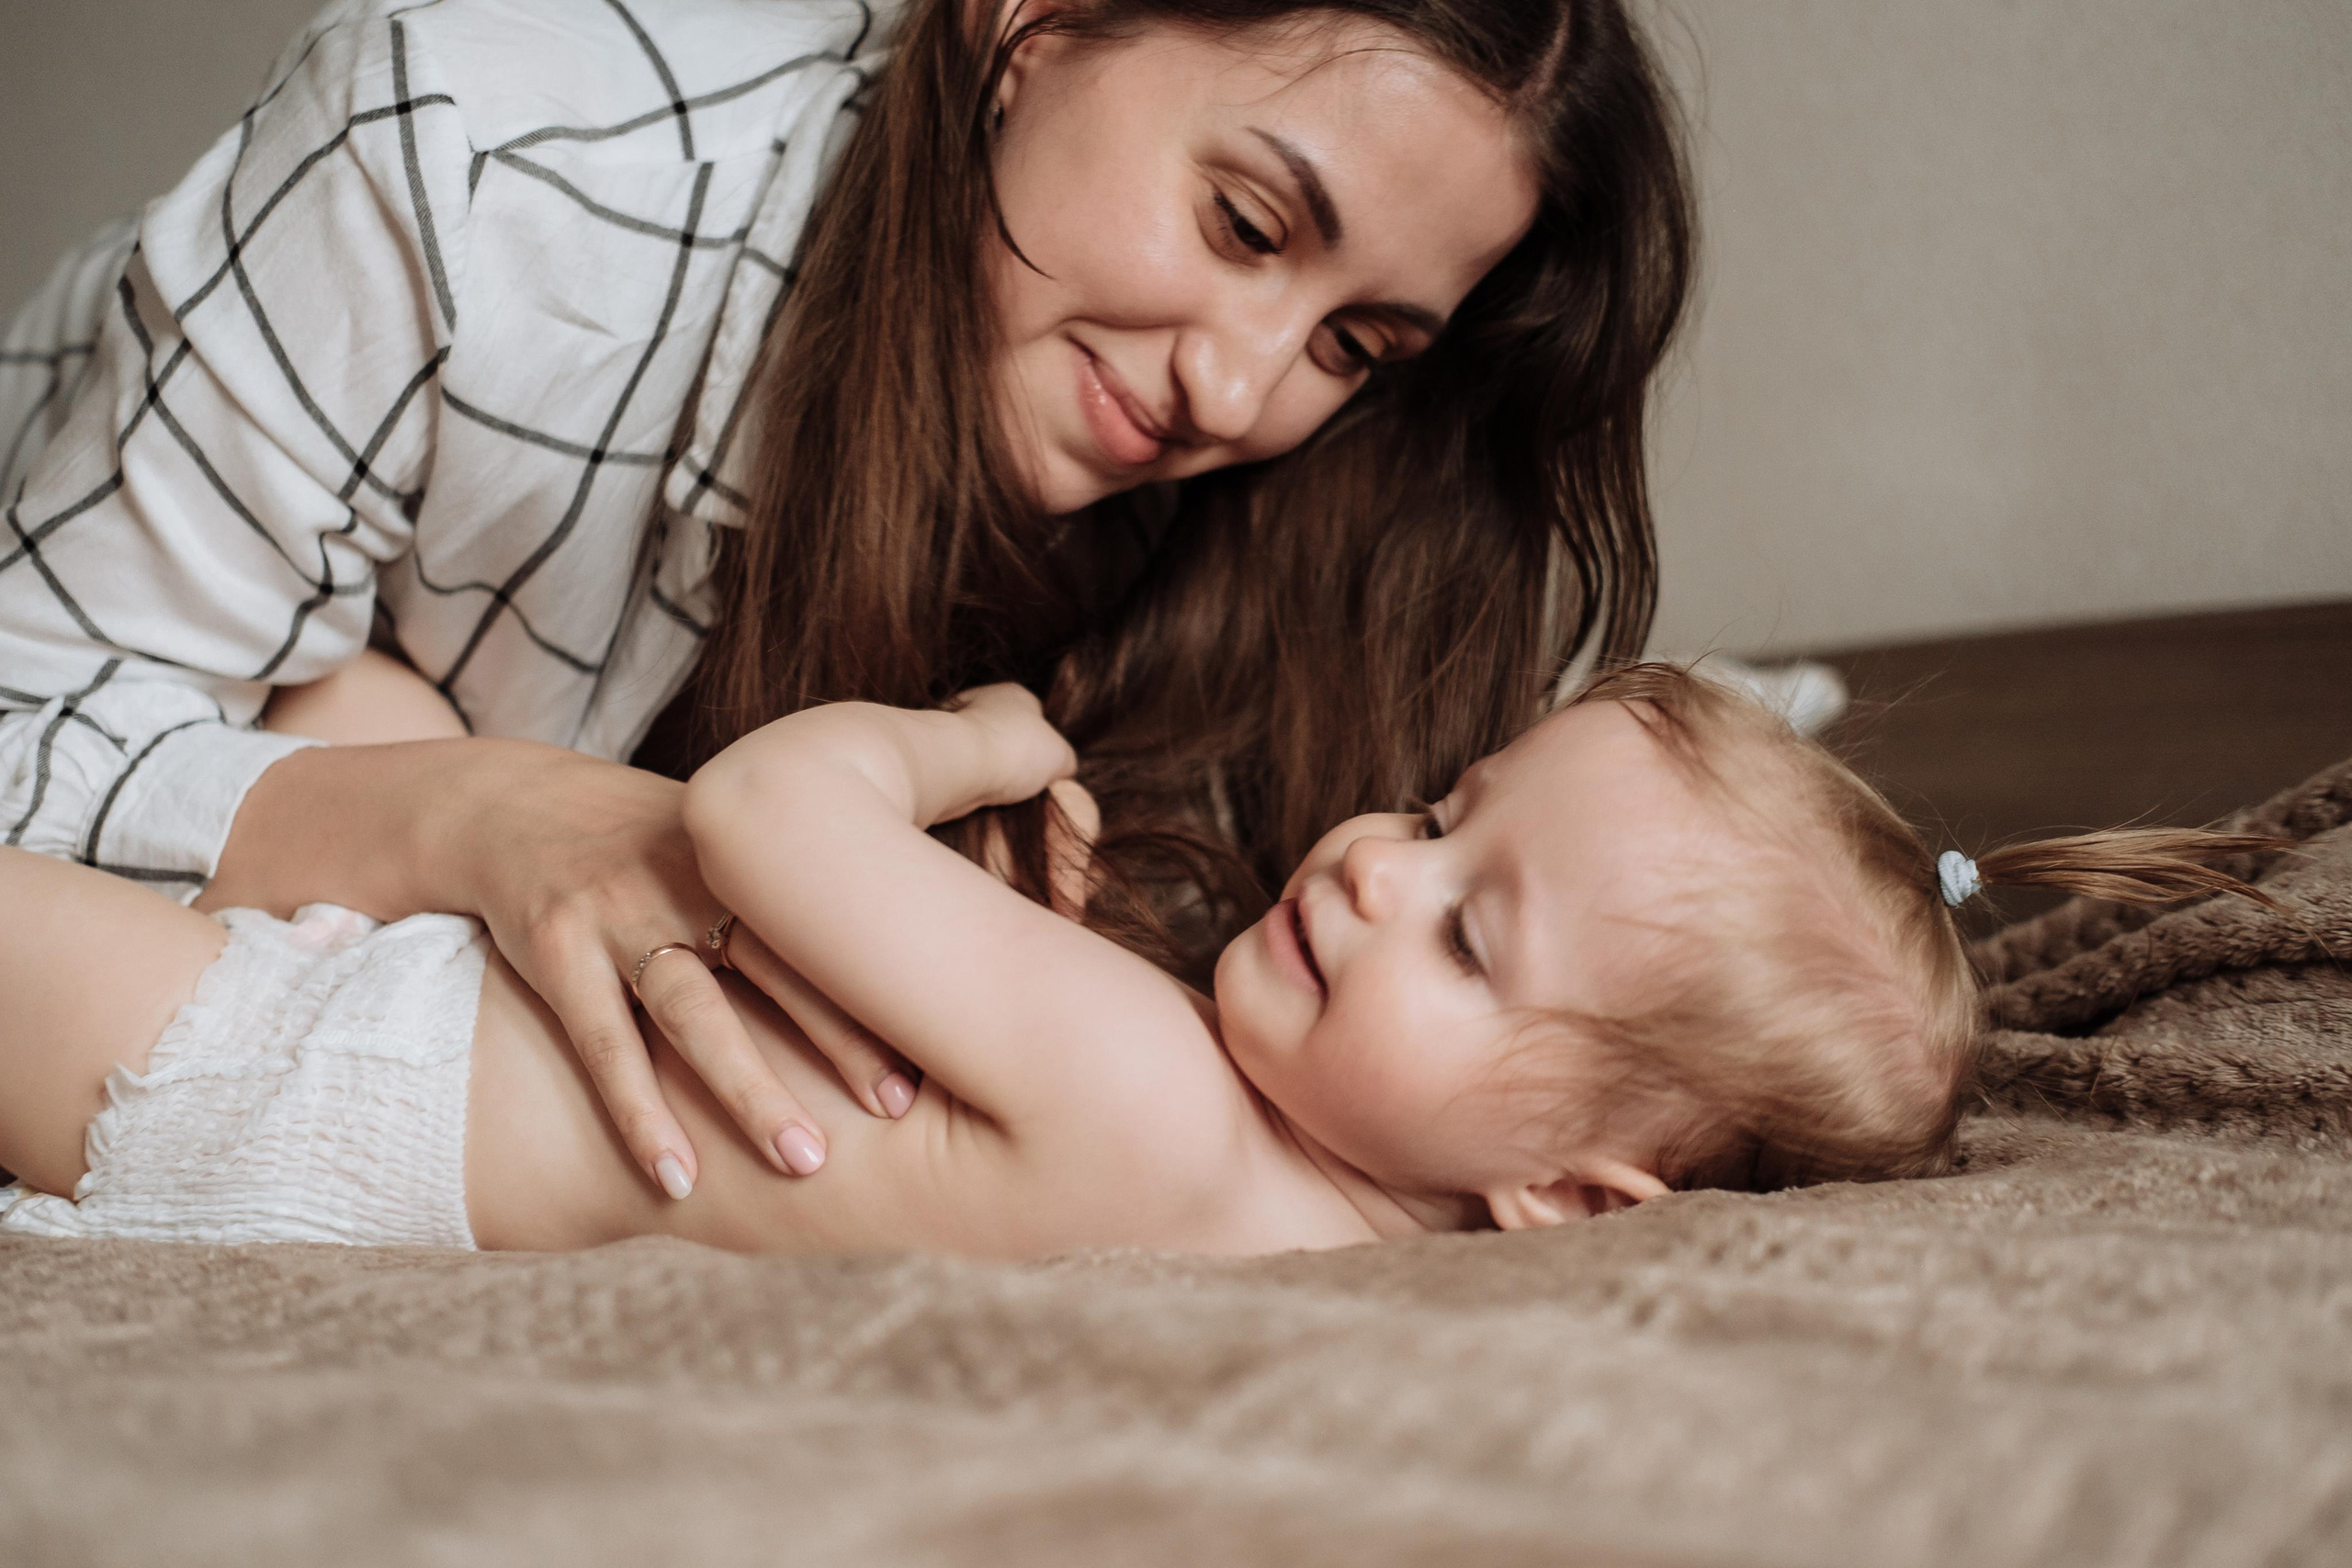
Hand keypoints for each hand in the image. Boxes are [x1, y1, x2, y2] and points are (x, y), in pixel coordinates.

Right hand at [439, 744, 912, 1194]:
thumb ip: (798, 897)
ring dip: (748, 1091)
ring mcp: (621, 914)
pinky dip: (641, 1114)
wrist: (513, 806)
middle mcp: (692, 881)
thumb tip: (915, 957)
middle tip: (898, 1110)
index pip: (828, 927)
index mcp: (749, 857)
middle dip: (839, 1040)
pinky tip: (676, 1179)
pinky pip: (606, 1044)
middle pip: (776, 966)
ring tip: (802, 1164)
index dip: (880, 990)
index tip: (932, 1057)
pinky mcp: (559, 951)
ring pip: (694, 1012)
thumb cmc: (654, 847)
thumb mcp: (728, 846)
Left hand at [946, 683, 1078, 807]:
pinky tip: (977, 795)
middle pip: (1005, 734)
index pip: (1035, 714)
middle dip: (1014, 758)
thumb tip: (1060, 770)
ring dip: (991, 774)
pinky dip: (970, 784)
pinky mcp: (936, 753)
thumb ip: (1065, 760)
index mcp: (1013, 694)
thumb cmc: (1014, 750)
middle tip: (1026, 783)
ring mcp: (954, 727)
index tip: (1047, 766)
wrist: (957, 765)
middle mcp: (981, 703)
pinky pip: (962, 772)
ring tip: (1001, 793)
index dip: (1044, 741)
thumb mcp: (1061, 757)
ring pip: (982, 755)